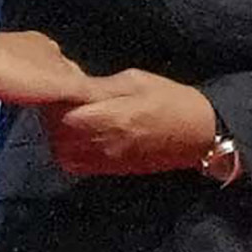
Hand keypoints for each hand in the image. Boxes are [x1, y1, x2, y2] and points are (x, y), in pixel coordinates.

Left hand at [0, 25, 91, 112]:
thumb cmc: (11, 71)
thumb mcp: (56, 85)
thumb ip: (82, 91)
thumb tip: (108, 97)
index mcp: (52, 49)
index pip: (77, 72)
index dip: (82, 92)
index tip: (84, 110)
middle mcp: (34, 46)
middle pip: (56, 72)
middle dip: (60, 91)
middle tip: (64, 115)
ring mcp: (11, 52)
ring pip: (34, 74)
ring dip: (39, 90)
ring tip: (42, 110)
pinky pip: (13, 77)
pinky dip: (19, 88)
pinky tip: (15, 98)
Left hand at [47, 71, 224, 178]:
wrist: (198, 134)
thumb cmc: (169, 100)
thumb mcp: (134, 81)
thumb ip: (98, 86)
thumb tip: (71, 85)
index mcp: (106, 118)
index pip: (59, 114)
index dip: (54, 98)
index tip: (60, 85)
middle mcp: (100, 145)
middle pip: (56, 134)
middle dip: (52, 116)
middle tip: (62, 98)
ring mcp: (104, 161)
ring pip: (62, 151)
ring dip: (59, 133)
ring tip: (70, 115)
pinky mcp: (110, 170)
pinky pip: (75, 164)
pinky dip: (69, 148)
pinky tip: (79, 133)